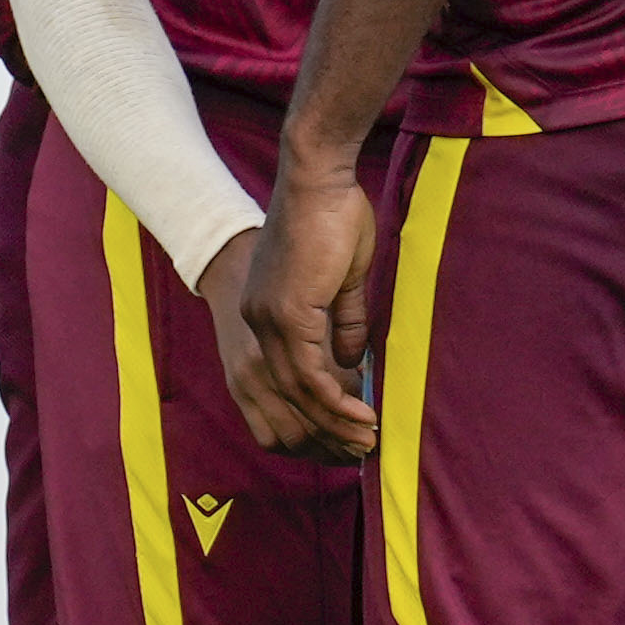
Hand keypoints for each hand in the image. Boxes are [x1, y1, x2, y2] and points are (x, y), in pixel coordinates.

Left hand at [214, 161, 384, 458]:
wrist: (319, 177)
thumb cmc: (335, 216)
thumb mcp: (343, 280)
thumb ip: (342, 323)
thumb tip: (352, 364)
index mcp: (265, 312)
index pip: (284, 376)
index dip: (316, 407)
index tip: (347, 427)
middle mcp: (257, 321)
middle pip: (287, 393)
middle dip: (325, 427)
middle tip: (360, 448)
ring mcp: (268, 319)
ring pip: (299, 391)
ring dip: (335, 421)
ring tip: (366, 441)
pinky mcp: (288, 313)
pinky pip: (310, 374)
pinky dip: (336, 400)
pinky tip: (362, 414)